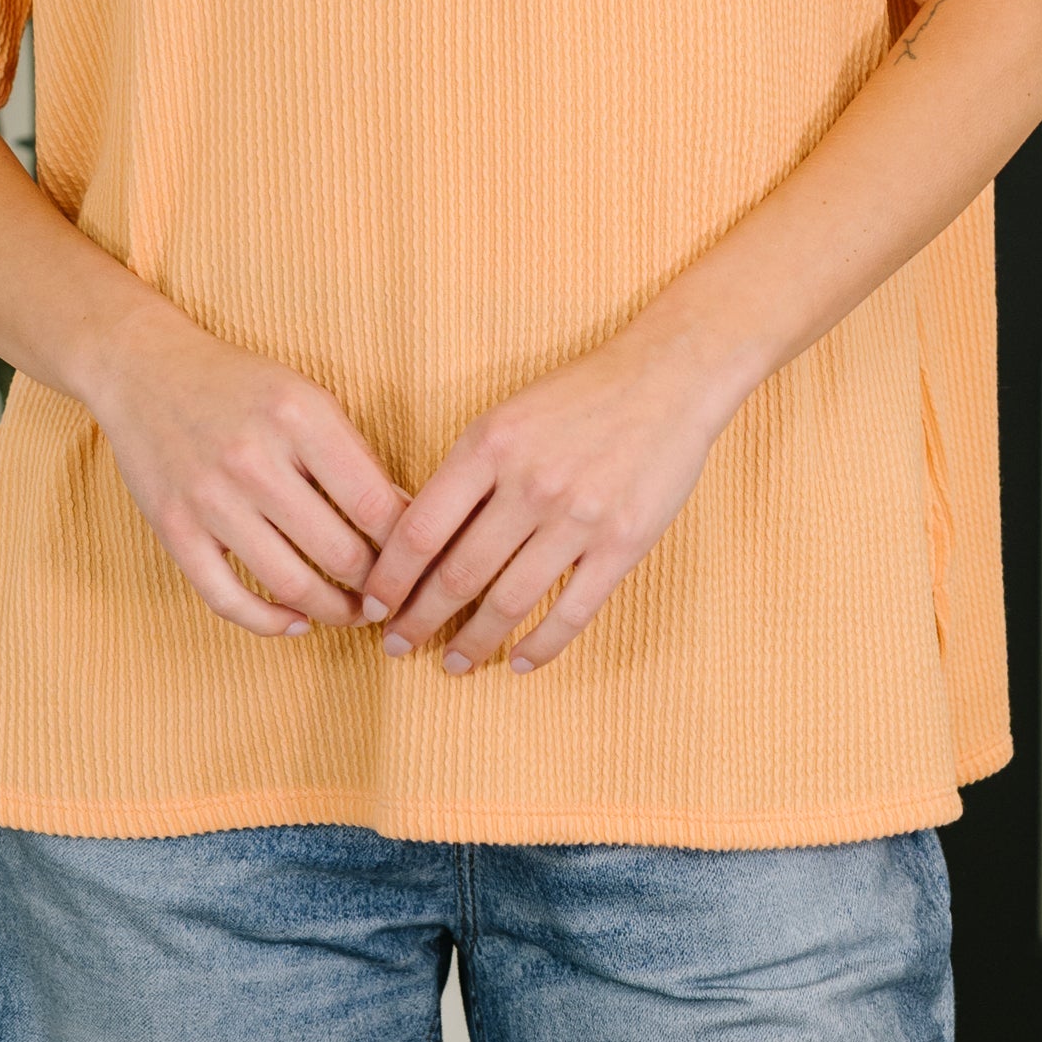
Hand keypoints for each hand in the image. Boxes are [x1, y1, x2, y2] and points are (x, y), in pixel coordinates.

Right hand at [86, 305, 408, 637]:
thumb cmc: (240, 386)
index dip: (406, 547)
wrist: (144, 370)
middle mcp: (254, 459)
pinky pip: (227, 598)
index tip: (417, 563)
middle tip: (391, 598)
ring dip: (334, 612)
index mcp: (299, 417)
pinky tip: (295, 623)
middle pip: (340, 552)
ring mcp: (209, 499)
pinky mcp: (174, 529)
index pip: (375, 505)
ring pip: (291, 584)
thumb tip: (404, 520)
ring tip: (353, 614)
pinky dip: (269, 623)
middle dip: (377, 588)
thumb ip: (354, 456)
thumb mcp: (307, 398)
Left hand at [358, 332, 727, 674]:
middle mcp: (529, 484)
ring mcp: (578, 517)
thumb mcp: (506, 417)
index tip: (373, 607)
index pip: (421, 530)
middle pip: (458, 575)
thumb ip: (466, 473)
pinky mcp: (623, 543)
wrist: (668, 377)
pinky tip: (520, 662)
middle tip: (397, 646)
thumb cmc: (578, 397)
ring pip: (509, 601)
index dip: (390, 578)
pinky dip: (541, 645)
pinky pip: (572, 611)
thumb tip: (417, 541)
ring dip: (474, 642)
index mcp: (489, 446)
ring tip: (453, 663)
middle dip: (419, 620)